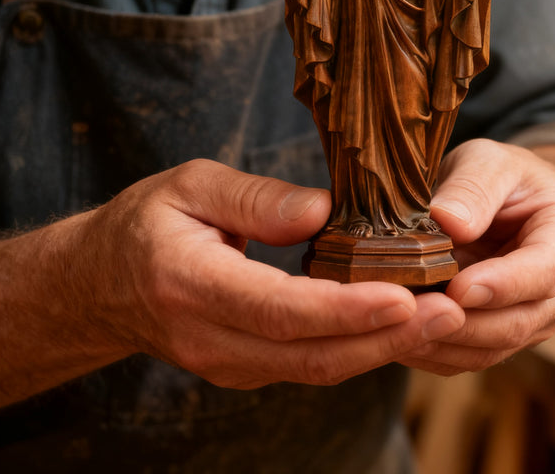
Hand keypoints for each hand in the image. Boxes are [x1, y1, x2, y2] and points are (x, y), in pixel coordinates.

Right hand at [0, 160, 464, 406]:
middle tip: (450, 311)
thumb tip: (322, 211)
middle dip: (385, 337)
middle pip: (309, 352)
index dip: (345, 308)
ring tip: (444, 318)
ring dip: (383, 348)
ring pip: (317, 368)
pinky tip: (402, 324)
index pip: (278, 307)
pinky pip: (310, 364)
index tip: (404, 296)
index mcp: (191, 283)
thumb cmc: (148, 224)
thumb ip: (253, 199)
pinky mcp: (247, 367)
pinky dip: (360, 348)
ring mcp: (229, 363)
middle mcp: (211, 338)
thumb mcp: (189, 186)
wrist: (103, 285)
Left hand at [399, 140, 554, 375]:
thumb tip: (448, 222)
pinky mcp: (504, 336)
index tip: (459, 288)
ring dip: (442, 342)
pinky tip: (397, 337)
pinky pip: (469, 357)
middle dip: (463, 323)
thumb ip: (474, 186)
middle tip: (413, 313)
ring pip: (491, 348)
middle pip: (518, 321)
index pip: (545, 270)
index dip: (503, 285)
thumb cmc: (504, 176)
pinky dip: (433, 351)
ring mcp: (537, 318)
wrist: (513, 200)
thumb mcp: (490, 160)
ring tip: (396, 327)